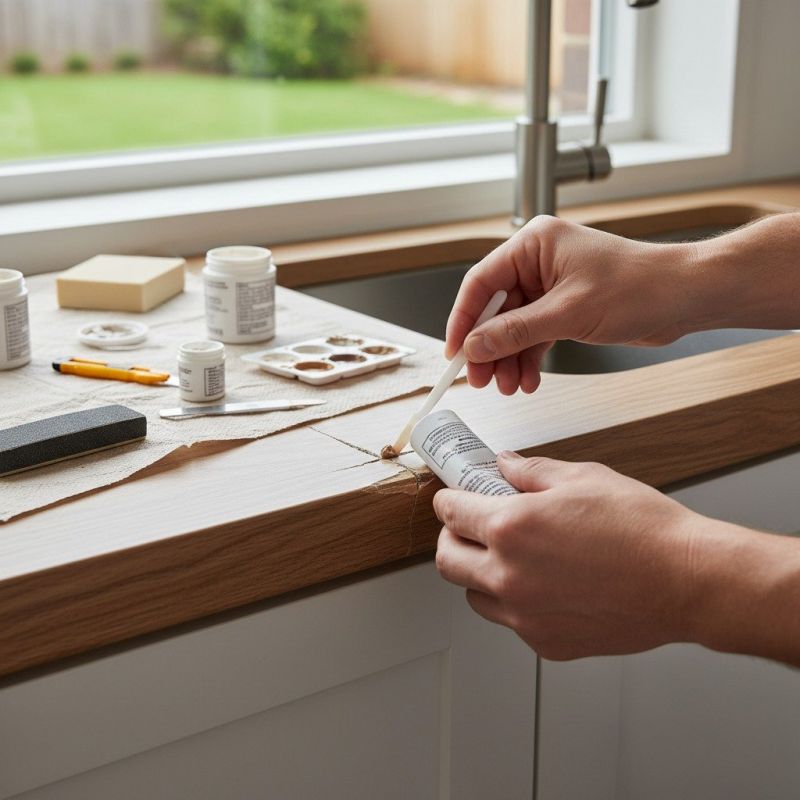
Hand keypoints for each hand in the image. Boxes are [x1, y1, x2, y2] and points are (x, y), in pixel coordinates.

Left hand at [433, 451, 701, 659]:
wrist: (686, 580)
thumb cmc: (642, 528)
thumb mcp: (582, 478)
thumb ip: (531, 471)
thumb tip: (504, 464)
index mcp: (510, 528)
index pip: (450, 513)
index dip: (447, 500)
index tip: (452, 497)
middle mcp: (508, 576)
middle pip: (447, 561)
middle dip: (451, 538)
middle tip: (469, 527)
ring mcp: (525, 616)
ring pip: (474, 596)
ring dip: (479, 574)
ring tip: (509, 557)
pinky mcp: (546, 642)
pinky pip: (511, 621)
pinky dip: (515, 603)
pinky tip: (543, 584)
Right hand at [445, 216, 698, 394]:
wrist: (684, 297)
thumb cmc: (639, 286)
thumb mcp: (568, 313)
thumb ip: (516, 331)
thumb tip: (475, 346)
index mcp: (534, 244)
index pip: (481, 283)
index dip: (464, 320)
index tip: (455, 352)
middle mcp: (538, 261)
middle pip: (495, 308)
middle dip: (488, 347)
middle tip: (481, 378)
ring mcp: (551, 285)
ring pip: (513, 326)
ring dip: (509, 358)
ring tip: (509, 386)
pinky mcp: (564, 306)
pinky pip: (534, 334)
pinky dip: (529, 358)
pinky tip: (528, 379)